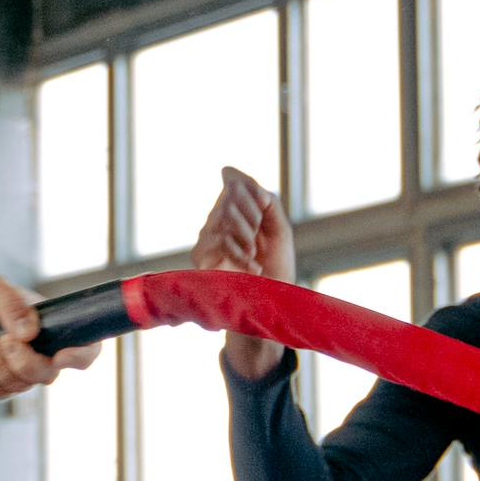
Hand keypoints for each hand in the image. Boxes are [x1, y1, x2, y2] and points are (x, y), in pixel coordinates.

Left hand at [0, 274, 94, 399]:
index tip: (60, 355)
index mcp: (52, 327)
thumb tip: (29, 333)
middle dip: (23, 360)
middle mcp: (41, 354)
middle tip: (3, 339)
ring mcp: (19, 374)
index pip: (86, 348)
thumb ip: (10, 303)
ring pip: (18, 384)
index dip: (81, 356)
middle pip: (48, 374)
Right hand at [194, 167, 293, 381]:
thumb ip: (261, 198)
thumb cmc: (276, 270)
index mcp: (235, 215)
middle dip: (250, 215)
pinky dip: (237, 252)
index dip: (250, 192)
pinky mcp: (201, 262)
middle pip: (227, 198)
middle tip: (258, 242)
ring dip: (244, 235)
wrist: (271, 309)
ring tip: (254, 258)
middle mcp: (216, 225)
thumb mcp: (278, 229)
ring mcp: (206, 243)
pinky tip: (250, 268)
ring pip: (220, 217)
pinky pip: (215, 240)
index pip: (234, 185)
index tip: (265, 208)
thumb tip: (227, 171)